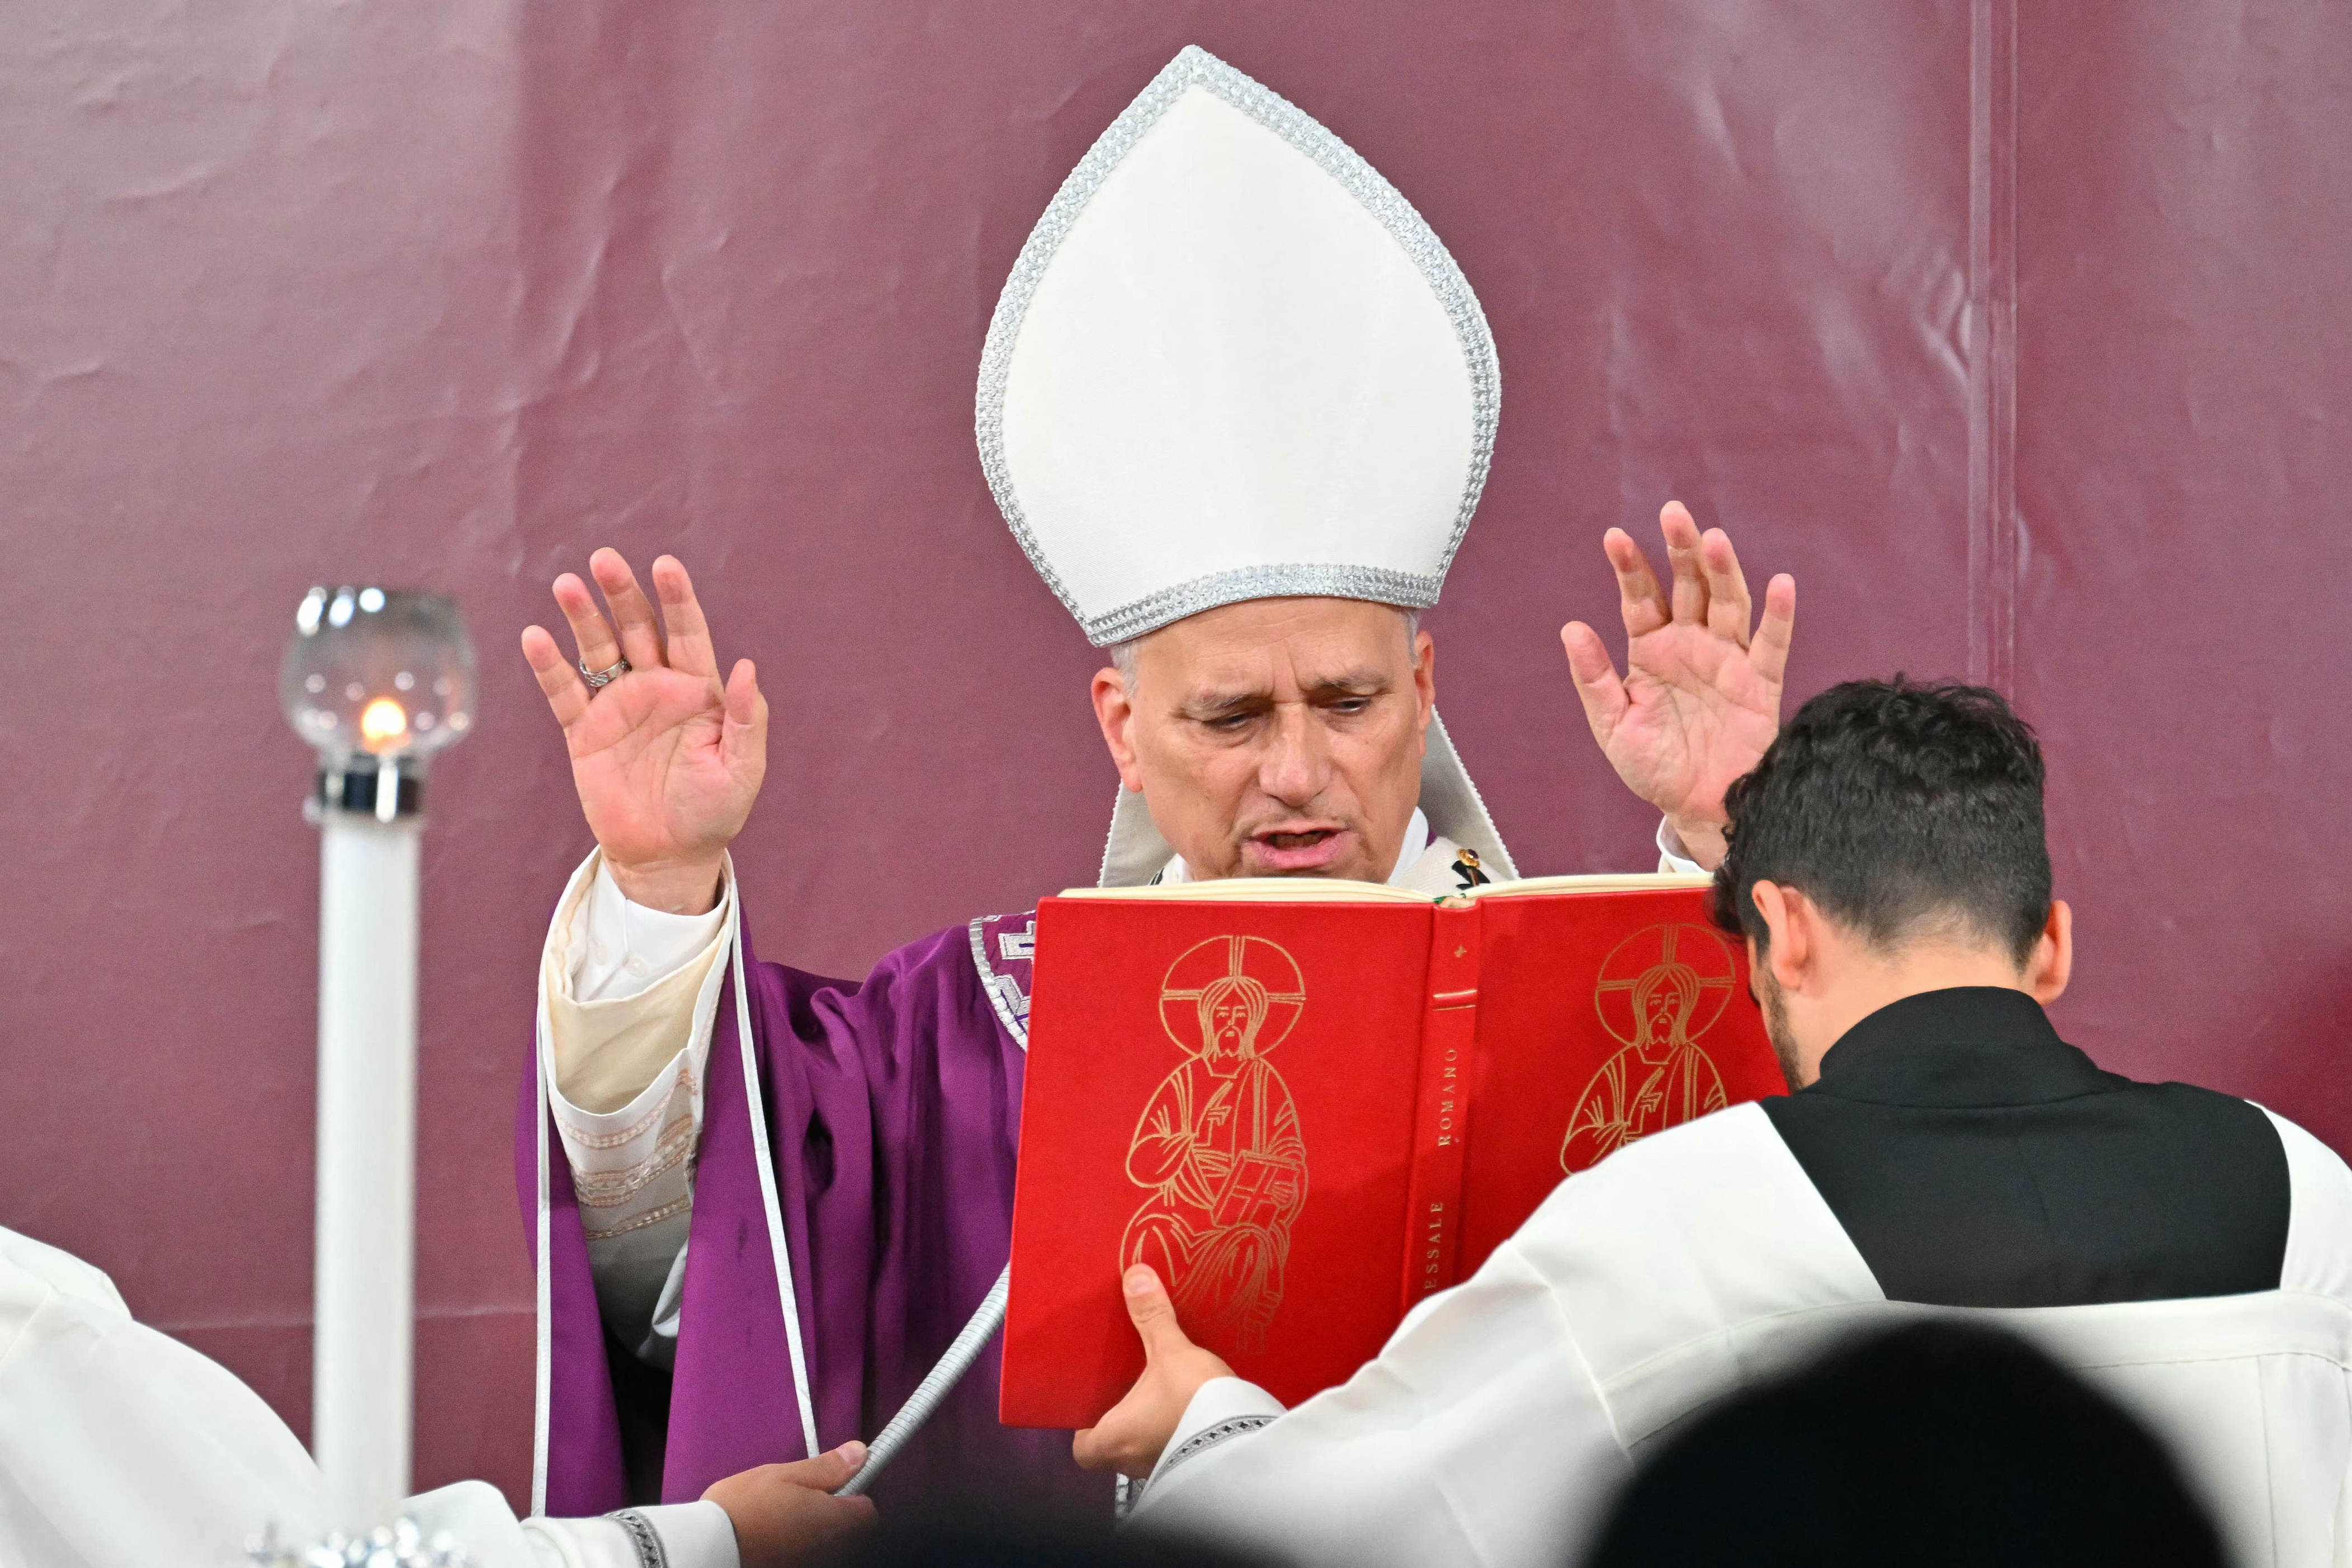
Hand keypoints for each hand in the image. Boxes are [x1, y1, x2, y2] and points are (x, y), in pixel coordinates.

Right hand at [520, 551, 766, 912]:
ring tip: (567, 584)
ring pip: (598, 650)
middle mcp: (656, 688)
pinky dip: (549, 666)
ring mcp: (618, 706)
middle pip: (637, 628)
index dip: (677, 599)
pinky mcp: (586, 733)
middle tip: (605, 559)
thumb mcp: (742, 768)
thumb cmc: (714, 811)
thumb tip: (748, 666)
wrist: (670, 856)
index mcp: (698, 690)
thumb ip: (747, 718)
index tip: (666, 565)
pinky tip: (536, 637)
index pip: (687, 632)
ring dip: (583, 617)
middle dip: (622, 593)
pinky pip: (565, 693)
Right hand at [701, 1444, 876, 1566]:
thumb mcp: (786, 1474)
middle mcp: (829, 1549)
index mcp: (833, 1520)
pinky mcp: (790, 1567)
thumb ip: (828, 1467)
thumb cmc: (745, 1507)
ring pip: (826, 1542)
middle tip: (801, 1493)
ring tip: (782, 1512)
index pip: (868, 1512)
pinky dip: (797, 1540)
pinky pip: (806, 1552)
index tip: (835, 1481)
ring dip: (813, 1526)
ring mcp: (809, 1562)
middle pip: (848, 1529)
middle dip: (832, 1510)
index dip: (855, 1493)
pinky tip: (774, 1530)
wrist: (708, 1546)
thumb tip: (860, 1454)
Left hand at [1072, 1265, 1233, 1478]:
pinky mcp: (1191, 1467)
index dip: (1084, 1430)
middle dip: (1120, 1423)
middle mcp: (1133, 1461)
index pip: (1083, 1449)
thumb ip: (1151, 1317)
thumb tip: (1135, 1276)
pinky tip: (1188, 1409)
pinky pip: (1172, 1450)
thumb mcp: (1170, 1352)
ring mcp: (1163, 1468)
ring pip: (1143, 1450)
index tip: (1093, 1407)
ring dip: (1149, 1429)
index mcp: (1114, 1438)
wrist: (1244, 1436)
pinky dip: (1175, 1434)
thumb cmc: (1192, 1399)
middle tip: (1127, 1393)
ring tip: (1159, 1396)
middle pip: (1113, 1449)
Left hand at [1561, 501, 1795, 870]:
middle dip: (1680, 551)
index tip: (1615, 537)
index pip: (1640, 599)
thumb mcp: (1614, 725)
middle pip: (1688, 587)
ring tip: (1713, 540)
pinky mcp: (1759, 683)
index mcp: (1651, 650)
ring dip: (1722, 571)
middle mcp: (1691, 645)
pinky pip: (1772, 645)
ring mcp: (1727, 659)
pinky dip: (1778, 616)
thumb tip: (1571, 629)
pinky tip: (1780, 584)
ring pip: (1727, 604)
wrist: (1698, 806)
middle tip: (1673, 513)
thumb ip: (1595, 678)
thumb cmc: (1656, 766)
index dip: (1630, 568)